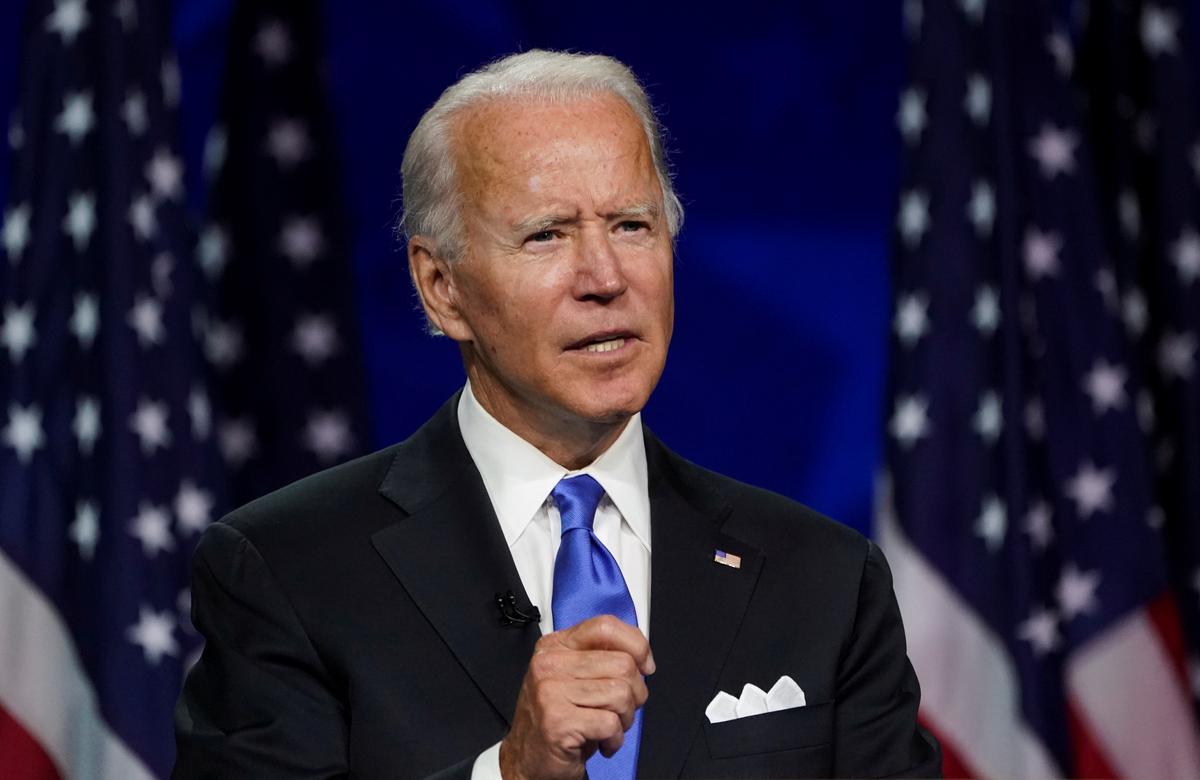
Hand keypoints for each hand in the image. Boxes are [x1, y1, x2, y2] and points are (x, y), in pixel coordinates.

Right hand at [499, 615, 654, 779]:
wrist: (527, 759)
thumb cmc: (558, 719)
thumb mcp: (574, 677)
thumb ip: (600, 657)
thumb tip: (640, 653)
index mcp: (556, 646)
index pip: (605, 626)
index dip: (636, 645)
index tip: (645, 665)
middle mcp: (550, 663)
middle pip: (622, 664)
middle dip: (635, 693)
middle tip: (621, 710)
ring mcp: (551, 691)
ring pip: (621, 694)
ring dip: (625, 719)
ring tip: (608, 727)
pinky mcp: (557, 721)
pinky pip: (610, 724)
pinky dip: (615, 739)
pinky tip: (601, 742)